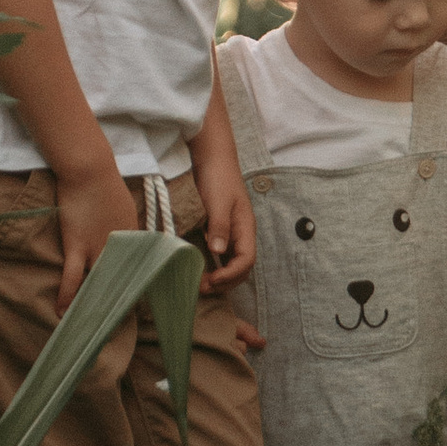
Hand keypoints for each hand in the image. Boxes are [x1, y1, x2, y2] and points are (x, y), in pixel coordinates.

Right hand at [54, 162, 139, 314]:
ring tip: (92, 325)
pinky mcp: (76, 245)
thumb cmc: (105, 181)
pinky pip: (72, 277)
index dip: (136, 288)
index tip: (136, 303)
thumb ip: (125, 227)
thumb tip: (126, 242)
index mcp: (134, 237)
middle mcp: (120, 247)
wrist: (88, 168)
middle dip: (120, 304)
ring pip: (98, 284)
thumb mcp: (124, 206)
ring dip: (94, 305)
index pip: (138, 270)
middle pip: (121, 282)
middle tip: (118, 323)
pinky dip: (67, 295)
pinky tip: (62, 313)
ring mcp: (98, 248)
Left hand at [196, 166, 255, 298]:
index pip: (247, 260)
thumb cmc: (218, 176)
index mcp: (245, 227)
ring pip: (230, 264)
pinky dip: (212, 266)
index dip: (231, 275)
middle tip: (203, 287)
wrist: (212, 158)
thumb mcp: (218, 201)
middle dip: (225, 282)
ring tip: (199, 283)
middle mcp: (240, 233)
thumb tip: (218, 252)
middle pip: (241, 267)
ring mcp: (230, 233)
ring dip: (218, 277)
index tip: (212, 280)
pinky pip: (220, 255)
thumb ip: (219, 226)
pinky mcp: (218, 231)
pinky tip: (199, 269)